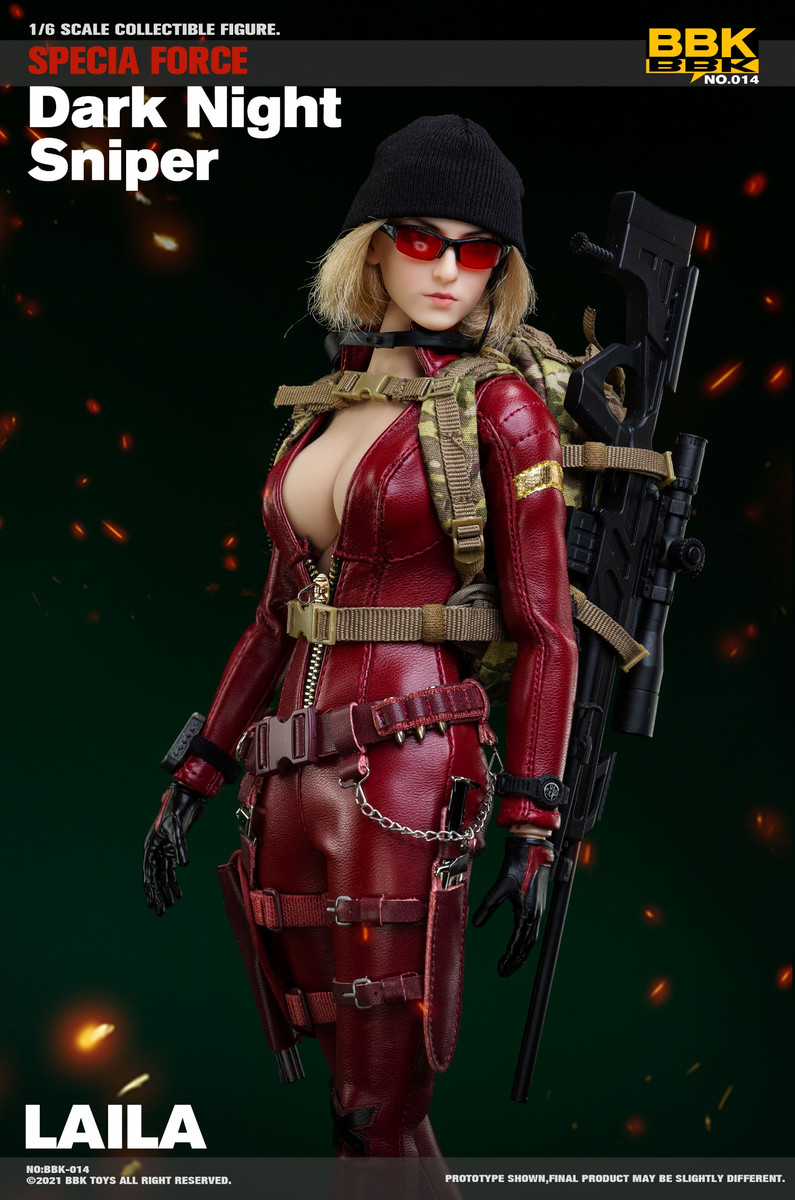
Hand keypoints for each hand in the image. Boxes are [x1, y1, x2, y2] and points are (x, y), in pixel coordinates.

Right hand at [143, 784, 205, 915]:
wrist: (184, 798)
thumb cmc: (177, 811)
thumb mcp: (178, 829)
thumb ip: (180, 846)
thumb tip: (184, 865)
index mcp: (152, 845)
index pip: (149, 870)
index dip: (150, 886)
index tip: (151, 900)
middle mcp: (155, 850)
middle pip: (154, 876)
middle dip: (157, 894)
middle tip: (159, 911)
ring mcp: (163, 851)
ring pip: (162, 875)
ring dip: (166, 890)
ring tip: (169, 906)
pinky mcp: (171, 850)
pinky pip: (170, 870)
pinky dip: (174, 881)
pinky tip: (178, 893)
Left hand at [472, 835, 554, 975]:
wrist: (533, 850)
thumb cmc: (517, 866)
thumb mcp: (500, 886)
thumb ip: (488, 906)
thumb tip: (475, 924)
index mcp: (527, 912)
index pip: (517, 942)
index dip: (509, 957)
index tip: (500, 968)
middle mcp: (535, 914)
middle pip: (527, 946)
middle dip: (516, 961)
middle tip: (504, 972)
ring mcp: (538, 910)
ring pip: (531, 939)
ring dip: (522, 953)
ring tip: (511, 963)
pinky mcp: (537, 905)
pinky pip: (533, 930)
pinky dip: (526, 942)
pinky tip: (520, 944)